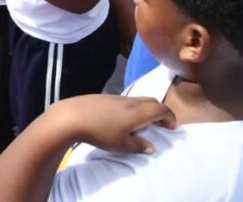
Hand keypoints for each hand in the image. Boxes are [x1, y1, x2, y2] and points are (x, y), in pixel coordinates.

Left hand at [51, 94, 175, 154]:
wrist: (71, 116)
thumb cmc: (99, 132)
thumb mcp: (121, 144)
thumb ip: (138, 145)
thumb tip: (151, 146)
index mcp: (137, 112)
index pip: (161, 109)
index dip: (170, 116)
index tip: (171, 126)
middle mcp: (129, 101)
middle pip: (151, 100)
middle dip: (160, 111)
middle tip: (161, 123)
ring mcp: (115, 97)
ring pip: (137, 99)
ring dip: (145, 108)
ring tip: (142, 123)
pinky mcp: (103, 97)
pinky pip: (124, 100)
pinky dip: (132, 107)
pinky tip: (122, 118)